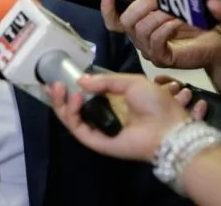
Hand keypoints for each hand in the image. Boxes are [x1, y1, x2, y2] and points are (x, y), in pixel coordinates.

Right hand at [49, 73, 201, 161]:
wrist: (170, 128)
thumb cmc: (156, 104)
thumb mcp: (131, 82)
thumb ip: (105, 81)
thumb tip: (80, 80)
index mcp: (113, 104)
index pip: (85, 97)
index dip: (71, 88)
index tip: (58, 77)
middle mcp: (103, 118)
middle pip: (74, 110)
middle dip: (60, 97)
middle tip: (51, 84)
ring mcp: (100, 131)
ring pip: (73, 120)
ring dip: (62, 104)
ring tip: (60, 88)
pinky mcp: (98, 143)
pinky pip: (80, 130)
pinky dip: (72, 115)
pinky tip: (75, 98)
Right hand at [102, 0, 220, 68]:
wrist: (217, 45)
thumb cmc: (196, 26)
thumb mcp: (172, 5)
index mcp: (139, 27)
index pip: (114, 22)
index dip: (107, 10)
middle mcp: (140, 40)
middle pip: (125, 22)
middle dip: (141, 5)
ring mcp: (150, 51)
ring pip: (141, 30)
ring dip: (158, 15)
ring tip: (174, 9)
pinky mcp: (162, 58)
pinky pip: (156, 40)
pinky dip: (167, 27)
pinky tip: (178, 21)